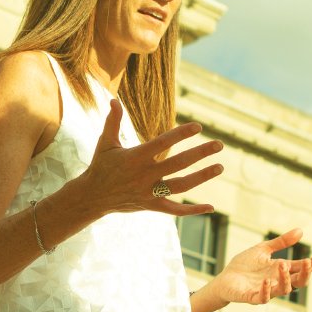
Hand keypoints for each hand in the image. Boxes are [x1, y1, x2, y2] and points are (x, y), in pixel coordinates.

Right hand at [78, 100, 223, 216]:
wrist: (92, 197)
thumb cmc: (101, 165)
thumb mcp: (105, 142)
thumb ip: (113, 121)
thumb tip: (114, 100)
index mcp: (136, 157)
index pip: (163, 143)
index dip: (181, 134)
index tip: (198, 126)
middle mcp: (145, 175)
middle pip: (178, 164)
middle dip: (200, 153)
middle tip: (219, 144)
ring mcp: (149, 192)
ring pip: (181, 186)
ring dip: (202, 177)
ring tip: (220, 167)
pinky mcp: (151, 206)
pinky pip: (175, 210)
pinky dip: (192, 211)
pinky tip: (210, 207)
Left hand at [202, 228, 311, 305]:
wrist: (225, 278)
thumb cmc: (245, 265)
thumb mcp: (264, 249)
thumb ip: (281, 242)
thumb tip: (301, 231)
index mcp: (281, 270)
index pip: (302, 267)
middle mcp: (277, 281)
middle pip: (299, 281)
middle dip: (306, 273)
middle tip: (309, 261)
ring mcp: (266, 290)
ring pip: (284, 290)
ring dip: (286, 279)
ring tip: (283, 265)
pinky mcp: (252, 297)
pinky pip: (263, 298)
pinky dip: (266, 290)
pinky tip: (265, 280)